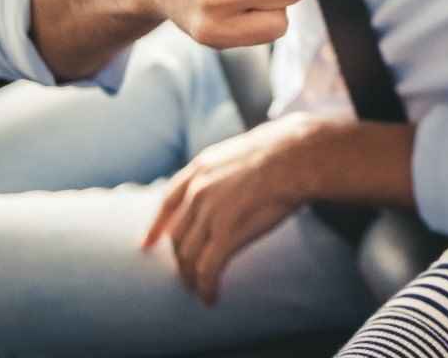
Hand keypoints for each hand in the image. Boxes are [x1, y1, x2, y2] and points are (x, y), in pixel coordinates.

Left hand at [142, 115, 317, 304]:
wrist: (300, 155)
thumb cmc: (285, 151)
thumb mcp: (243, 151)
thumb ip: (227, 170)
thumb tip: (233, 181)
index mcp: (201, 168)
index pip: (167, 202)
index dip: (156, 226)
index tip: (147, 244)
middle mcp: (198, 190)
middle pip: (177, 235)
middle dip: (180, 260)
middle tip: (187, 276)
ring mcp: (210, 211)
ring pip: (188, 256)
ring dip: (191, 278)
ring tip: (199, 291)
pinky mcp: (226, 232)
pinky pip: (207, 268)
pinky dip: (206, 287)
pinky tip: (211, 297)